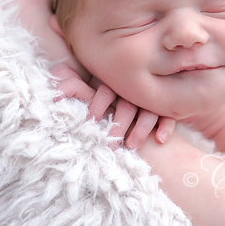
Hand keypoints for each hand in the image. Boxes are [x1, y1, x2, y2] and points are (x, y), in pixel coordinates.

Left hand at [50, 64, 174, 148]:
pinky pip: (169, 114)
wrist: (123, 87)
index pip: (106, 89)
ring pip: (149, 109)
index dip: (98, 104)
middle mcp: (130, 88)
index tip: (90, 121)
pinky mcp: (165, 106)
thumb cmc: (94, 93)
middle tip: (111, 142)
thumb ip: (69, 82)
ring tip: (132, 145)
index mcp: (110, 80)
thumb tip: (55, 83)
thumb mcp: (79, 83)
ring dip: (142, 127)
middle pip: (127, 102)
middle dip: (119, 123)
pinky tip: (160, 140)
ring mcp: (148, 97)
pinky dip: (166, 126)